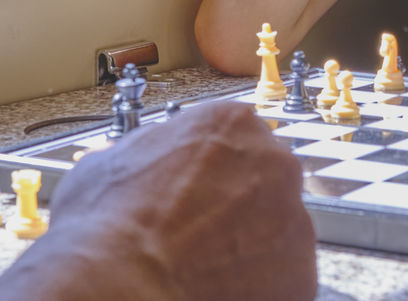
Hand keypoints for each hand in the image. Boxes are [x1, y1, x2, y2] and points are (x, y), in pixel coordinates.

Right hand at [0, 102, 315, 300]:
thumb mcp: (106, 164)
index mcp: (231, 124)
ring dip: (251, 245)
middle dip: (238, 205)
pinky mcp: (301, 272)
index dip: (211, 170)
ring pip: (277, 230)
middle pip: (265, 180)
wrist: (122, 286)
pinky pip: (283, 275)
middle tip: (199, 232)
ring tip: (206, 267)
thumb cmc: (108, 227)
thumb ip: (142, 153)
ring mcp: (293, 217)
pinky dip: (258, 284)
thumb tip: (135, 163)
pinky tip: (220, 288)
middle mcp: (274, 162)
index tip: (195, 190)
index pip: (235, 138)